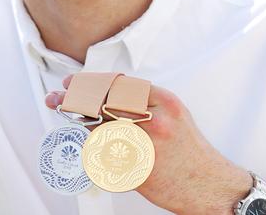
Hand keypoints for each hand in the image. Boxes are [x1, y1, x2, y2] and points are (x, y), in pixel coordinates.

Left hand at [45, 76, 251, 214]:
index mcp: (163, 102)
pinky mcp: (136, 170)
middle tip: (56, 98)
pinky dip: (90, 149)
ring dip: (77, 123)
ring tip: (64, 117)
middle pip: (101, 104)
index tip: (72, 83)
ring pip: (97, 130)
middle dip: (73, 99)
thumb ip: (143, 99)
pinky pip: (104, 156)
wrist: (209, 183)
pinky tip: (84, 144)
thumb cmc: (189, 148)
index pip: (116, 84)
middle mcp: (153, 121)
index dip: (89, 82)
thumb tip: (107, 91)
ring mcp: (144, 147)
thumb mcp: (172, 112)